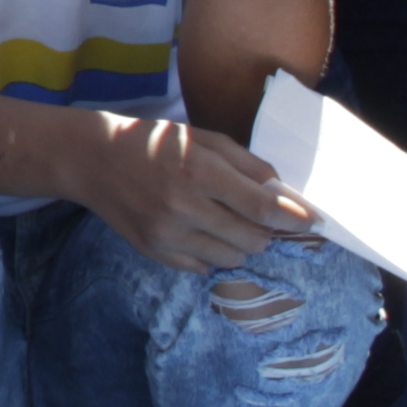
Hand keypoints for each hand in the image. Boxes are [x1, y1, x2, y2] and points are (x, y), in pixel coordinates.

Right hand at [80, 111, 316, 271]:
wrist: (93, 160)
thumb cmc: (153, 142)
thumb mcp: (201, 138)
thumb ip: (245, 163)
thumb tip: (283, 192)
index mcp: (197, 171)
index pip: (261, 206)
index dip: (293, 216)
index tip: (313, 220)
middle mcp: (183, 207)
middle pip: (252, 240)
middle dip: (266, 230)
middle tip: (258, 215)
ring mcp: (167, 234)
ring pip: (231, 259)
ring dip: (241, 244)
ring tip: (227, 223)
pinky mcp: (154, 252)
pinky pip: (202, 268)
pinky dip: (212, 253)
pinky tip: (201, 231)